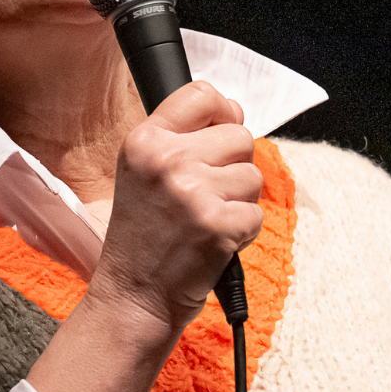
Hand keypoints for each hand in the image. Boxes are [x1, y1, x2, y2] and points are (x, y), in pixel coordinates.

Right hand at [86, 80, 262, 334]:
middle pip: (239, 136)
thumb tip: (235, 111)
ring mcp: (193, 193)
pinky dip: (242, 231)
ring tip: (204, 222)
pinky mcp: (218, 225)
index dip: (222, 112)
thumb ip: (181, 139)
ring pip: (252, 175)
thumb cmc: (143, 238)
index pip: (201, 95)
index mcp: (143, 142)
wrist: (134, 296)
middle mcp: (166, 161)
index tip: (220, 132)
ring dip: (238, 202)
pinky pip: (256, 212)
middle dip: (233, 166)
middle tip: (203, 197)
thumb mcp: (142, 174)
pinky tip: (213, 242)